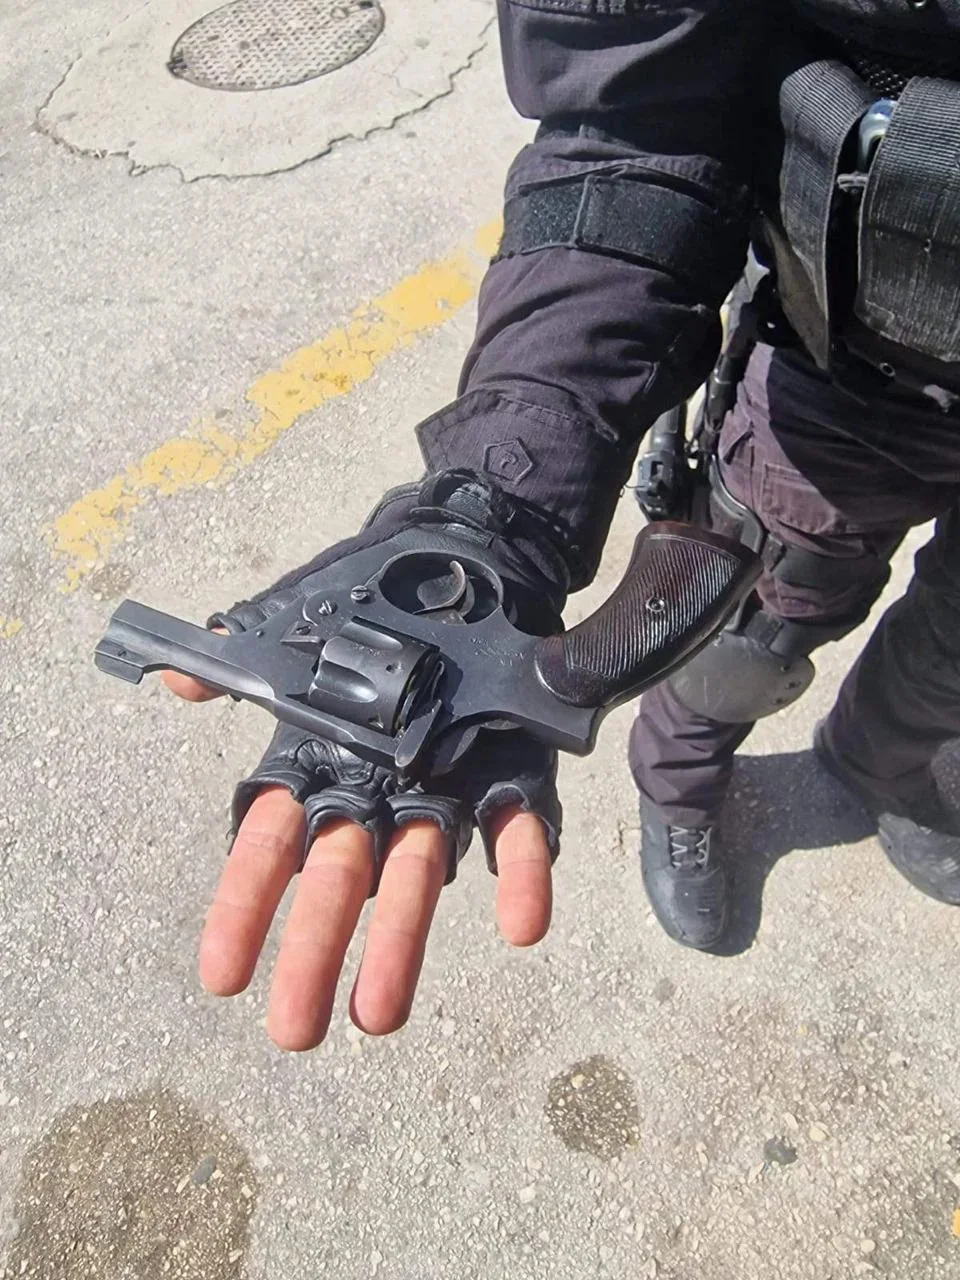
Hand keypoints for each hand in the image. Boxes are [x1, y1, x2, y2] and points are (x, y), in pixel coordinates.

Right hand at [163, 471, 568, 1048]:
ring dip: (402, 941)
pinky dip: (520, 876)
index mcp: (319, 764)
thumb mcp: (288, 626)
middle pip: (337, 879)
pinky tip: (521, 925)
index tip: (222, 975)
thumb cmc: (365, 604)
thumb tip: (177, 675)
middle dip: (315, 952)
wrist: (455, 566)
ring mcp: (442, 789)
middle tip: (297, 1030)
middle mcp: (375, 791)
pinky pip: (516, 831)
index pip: (270, 844)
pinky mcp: (510, 775)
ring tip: (381, 1014)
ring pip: (418, 874)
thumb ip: (234, 659)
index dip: (244, 906)